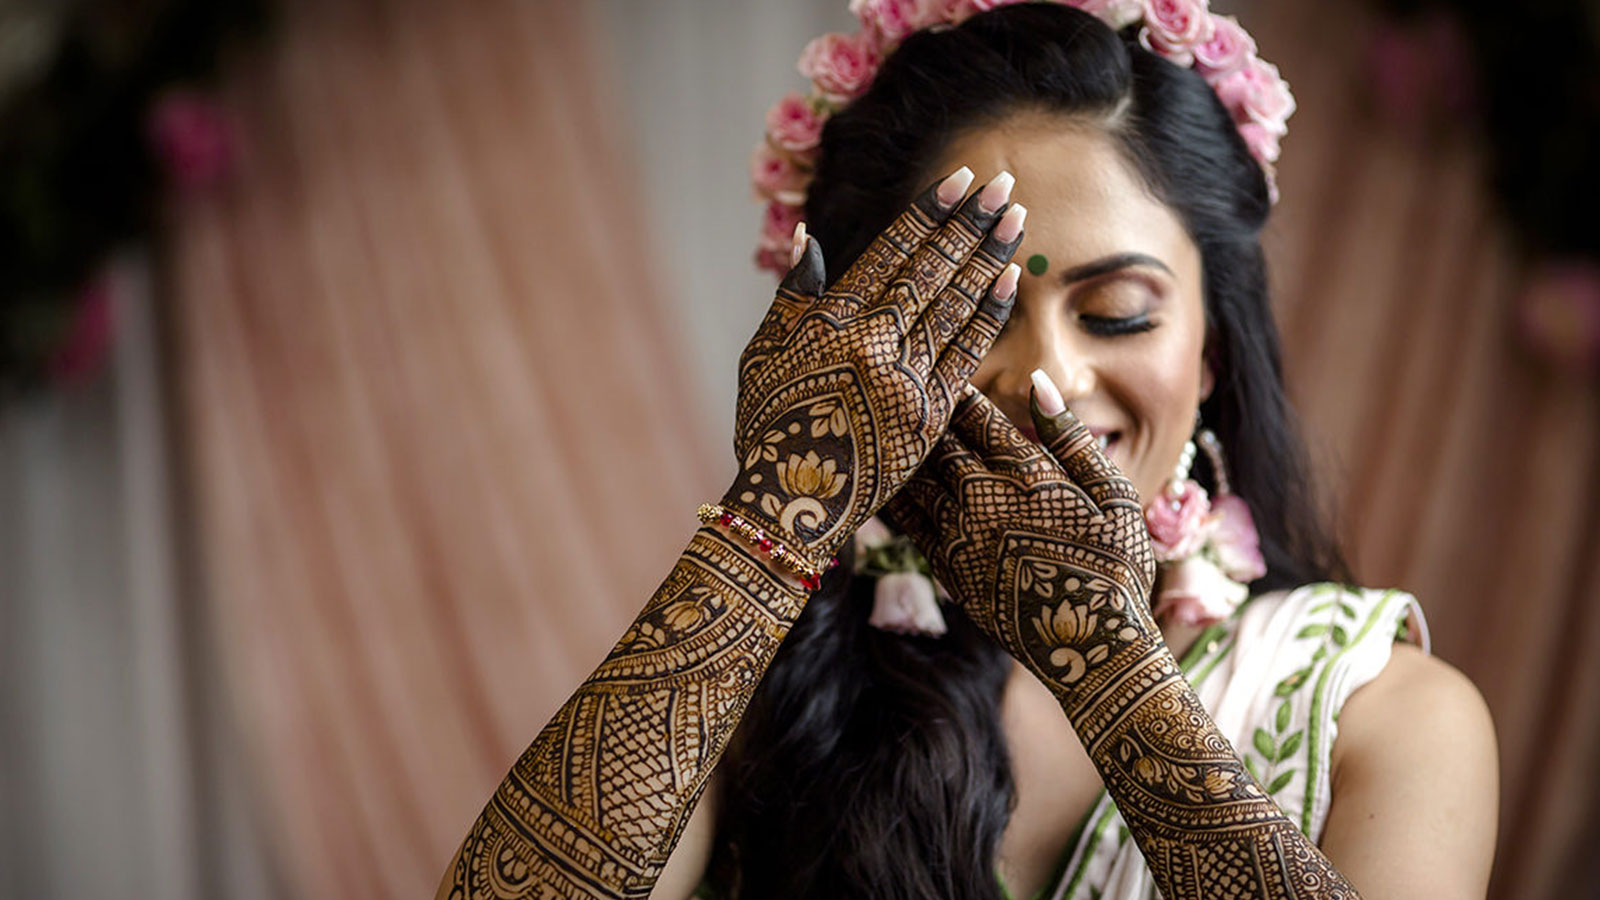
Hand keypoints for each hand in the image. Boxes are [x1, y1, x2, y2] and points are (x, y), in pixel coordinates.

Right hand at [724, 168, 1025, 570]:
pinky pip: (965, 354)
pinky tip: (1009, 280)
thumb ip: (792, 296)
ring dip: (989, 258)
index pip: (890, 255)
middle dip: (970, 225)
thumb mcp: (763, 354)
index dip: (928, 216)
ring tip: (1017, 220)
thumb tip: (812, 239)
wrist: (791, 505)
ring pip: (954, 305)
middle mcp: (869, 345)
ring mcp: (903, 380)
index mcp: (829, 323)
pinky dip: (987, 315)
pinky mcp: (927, 416)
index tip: (960, 182)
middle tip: (1004, 185)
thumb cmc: (770, 426)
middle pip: (931, 271)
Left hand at [881, 378, 1157, 705]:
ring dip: (902, 453)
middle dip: (920, 417)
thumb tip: (1039, 381)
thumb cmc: (1117, 567)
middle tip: (901, 394)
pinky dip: (896, 496)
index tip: (942, 373)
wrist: (1092, 648)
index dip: (956, 392)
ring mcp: (960, 536)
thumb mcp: (1114, 495)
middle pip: (936, 444)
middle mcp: (983, 500)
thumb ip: (1071, 438)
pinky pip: (908, 522)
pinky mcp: (947, 569)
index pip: (975, 416)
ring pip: (915, 480)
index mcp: (1025, 474)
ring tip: (885, 430)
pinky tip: (887, 481)